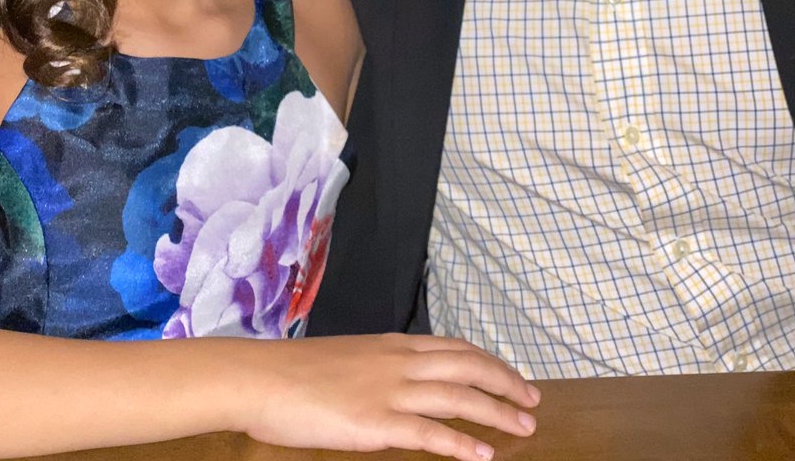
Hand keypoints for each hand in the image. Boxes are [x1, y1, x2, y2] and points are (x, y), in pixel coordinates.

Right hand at [237, 333, 539, 460]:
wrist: (261, 377)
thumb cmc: (294, 373)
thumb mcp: (347, 359)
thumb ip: (378, 367)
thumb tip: (399, 382)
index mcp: (391, 344)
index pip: (455, 347)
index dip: (489, 362)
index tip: (512, 376)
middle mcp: (398, 361)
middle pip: (467, 365)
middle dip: (505, 382)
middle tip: (533, 401)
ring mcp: (388, 390)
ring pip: (457, 396)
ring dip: (496, 412)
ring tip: (524, 427)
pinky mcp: (375, 422)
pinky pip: (429, 434)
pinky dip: (460, 444)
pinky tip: (482, 456)